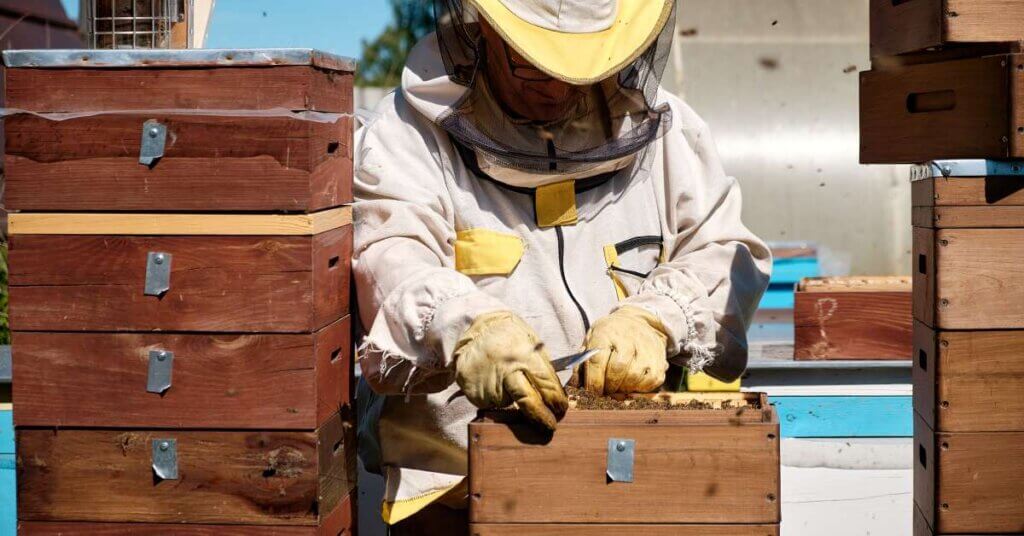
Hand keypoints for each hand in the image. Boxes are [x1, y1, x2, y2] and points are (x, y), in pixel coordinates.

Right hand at [454, 312, 567, 429]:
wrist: (473, 334)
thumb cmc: (507, 335)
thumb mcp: (529, 341)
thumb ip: (541, 365)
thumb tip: (554, 391)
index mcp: (523, 355)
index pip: (546, 384)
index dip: (556, 399)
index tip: (561, 408)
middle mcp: (506, 370)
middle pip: (528, 402)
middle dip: (541, 417)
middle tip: (550, 425)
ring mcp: (488, 382)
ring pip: (509, 402)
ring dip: (513, 398)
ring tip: (506, 378)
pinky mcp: (475, 392)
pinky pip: (492, 401)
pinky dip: (496, 396)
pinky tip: (493, 380)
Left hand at [583, 306, 669, 394]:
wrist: (640, 322)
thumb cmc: (610, 335)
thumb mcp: (592, 340)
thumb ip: (582, 363)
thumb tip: (574, 387)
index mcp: (606, 332)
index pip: (597, 361)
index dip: (593, 381)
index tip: (591, 393)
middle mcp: (628, 338)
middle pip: (617, 370)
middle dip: (608, 387)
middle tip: (604, 392)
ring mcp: (646, 348)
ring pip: (634, 378)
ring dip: (623, 389)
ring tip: (618, 387)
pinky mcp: (660, 360)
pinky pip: (650, 382)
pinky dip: (639, 389)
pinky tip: (632, 384)